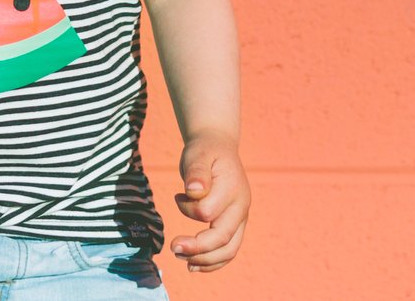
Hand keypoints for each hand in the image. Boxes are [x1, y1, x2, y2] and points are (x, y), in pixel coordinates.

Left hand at [169, 133, 249, 272]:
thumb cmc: (205, 151)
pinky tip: (194, 264)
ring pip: (229, 250)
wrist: (218, 149)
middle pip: (223, 238)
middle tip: (173, 248)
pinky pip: (228, 250)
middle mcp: (241, 207)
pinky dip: (212, 262)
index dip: (187, 210)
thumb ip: (196, 172)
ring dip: (204, 260)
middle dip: (198, 249)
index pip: (208, 212)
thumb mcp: (198, 154)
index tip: (176, 196)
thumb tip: (193, 190)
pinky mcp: (235, 226)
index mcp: (232, 189)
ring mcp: (240, 218)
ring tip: (182, 260)